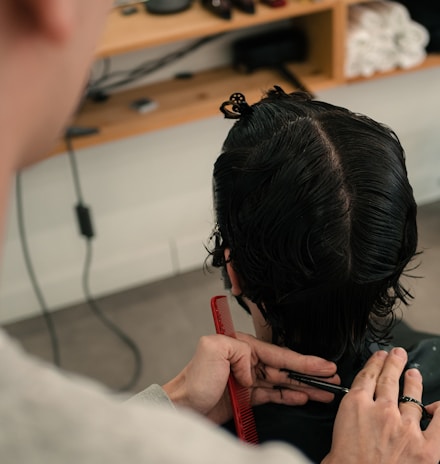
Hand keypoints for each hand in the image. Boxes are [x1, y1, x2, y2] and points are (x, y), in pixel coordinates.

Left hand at [162, 332, 337, 423]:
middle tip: (331, 377)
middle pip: (285, 367)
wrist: (183, 407)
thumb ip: (239, 350)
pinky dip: (289, 395)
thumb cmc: (194, 380)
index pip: (280, 354)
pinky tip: (302, 397)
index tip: (323, 366)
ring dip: (304, 386)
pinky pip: (273, 394)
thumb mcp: (212, 349)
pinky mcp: (247, 395)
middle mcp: (247, 360)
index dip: (304, 361)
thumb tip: (254, 365)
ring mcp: (248, 379)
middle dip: (310, 372)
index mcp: (242, 346)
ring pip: (283, 381)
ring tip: (324, 390)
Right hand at [323, 348, 439, 463]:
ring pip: (411, 397)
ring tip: (414, 373)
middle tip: (397, 355)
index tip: (379, 357)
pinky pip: (439, 423)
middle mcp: (382, 411)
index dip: (375, 363)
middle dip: (393, 364)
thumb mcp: (336, 438)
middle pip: (389, 380)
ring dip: (413, 382)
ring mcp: (405, 428)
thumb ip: (348, 424)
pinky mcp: (426, 449)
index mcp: (356, 406)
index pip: (368, 376)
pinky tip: (438, 406)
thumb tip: (352, 424)